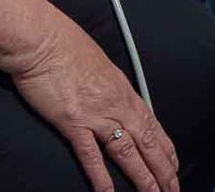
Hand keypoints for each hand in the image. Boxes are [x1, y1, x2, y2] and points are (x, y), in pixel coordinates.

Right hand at [8, 15, 179, 191]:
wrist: (41, 39)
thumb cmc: (64, 45)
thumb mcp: (99, 63)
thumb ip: (108, 85)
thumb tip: (111, 94)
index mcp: (123, 90)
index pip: (152, 125)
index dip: (165, 149)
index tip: (173, 166)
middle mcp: (115, 105)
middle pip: (147, 143)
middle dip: (162, 171)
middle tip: (173, 191)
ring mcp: (96, 115)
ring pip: (127, 153)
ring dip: (143, 178)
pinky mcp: (73, 122)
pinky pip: (90, 155)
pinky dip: (101, 177)